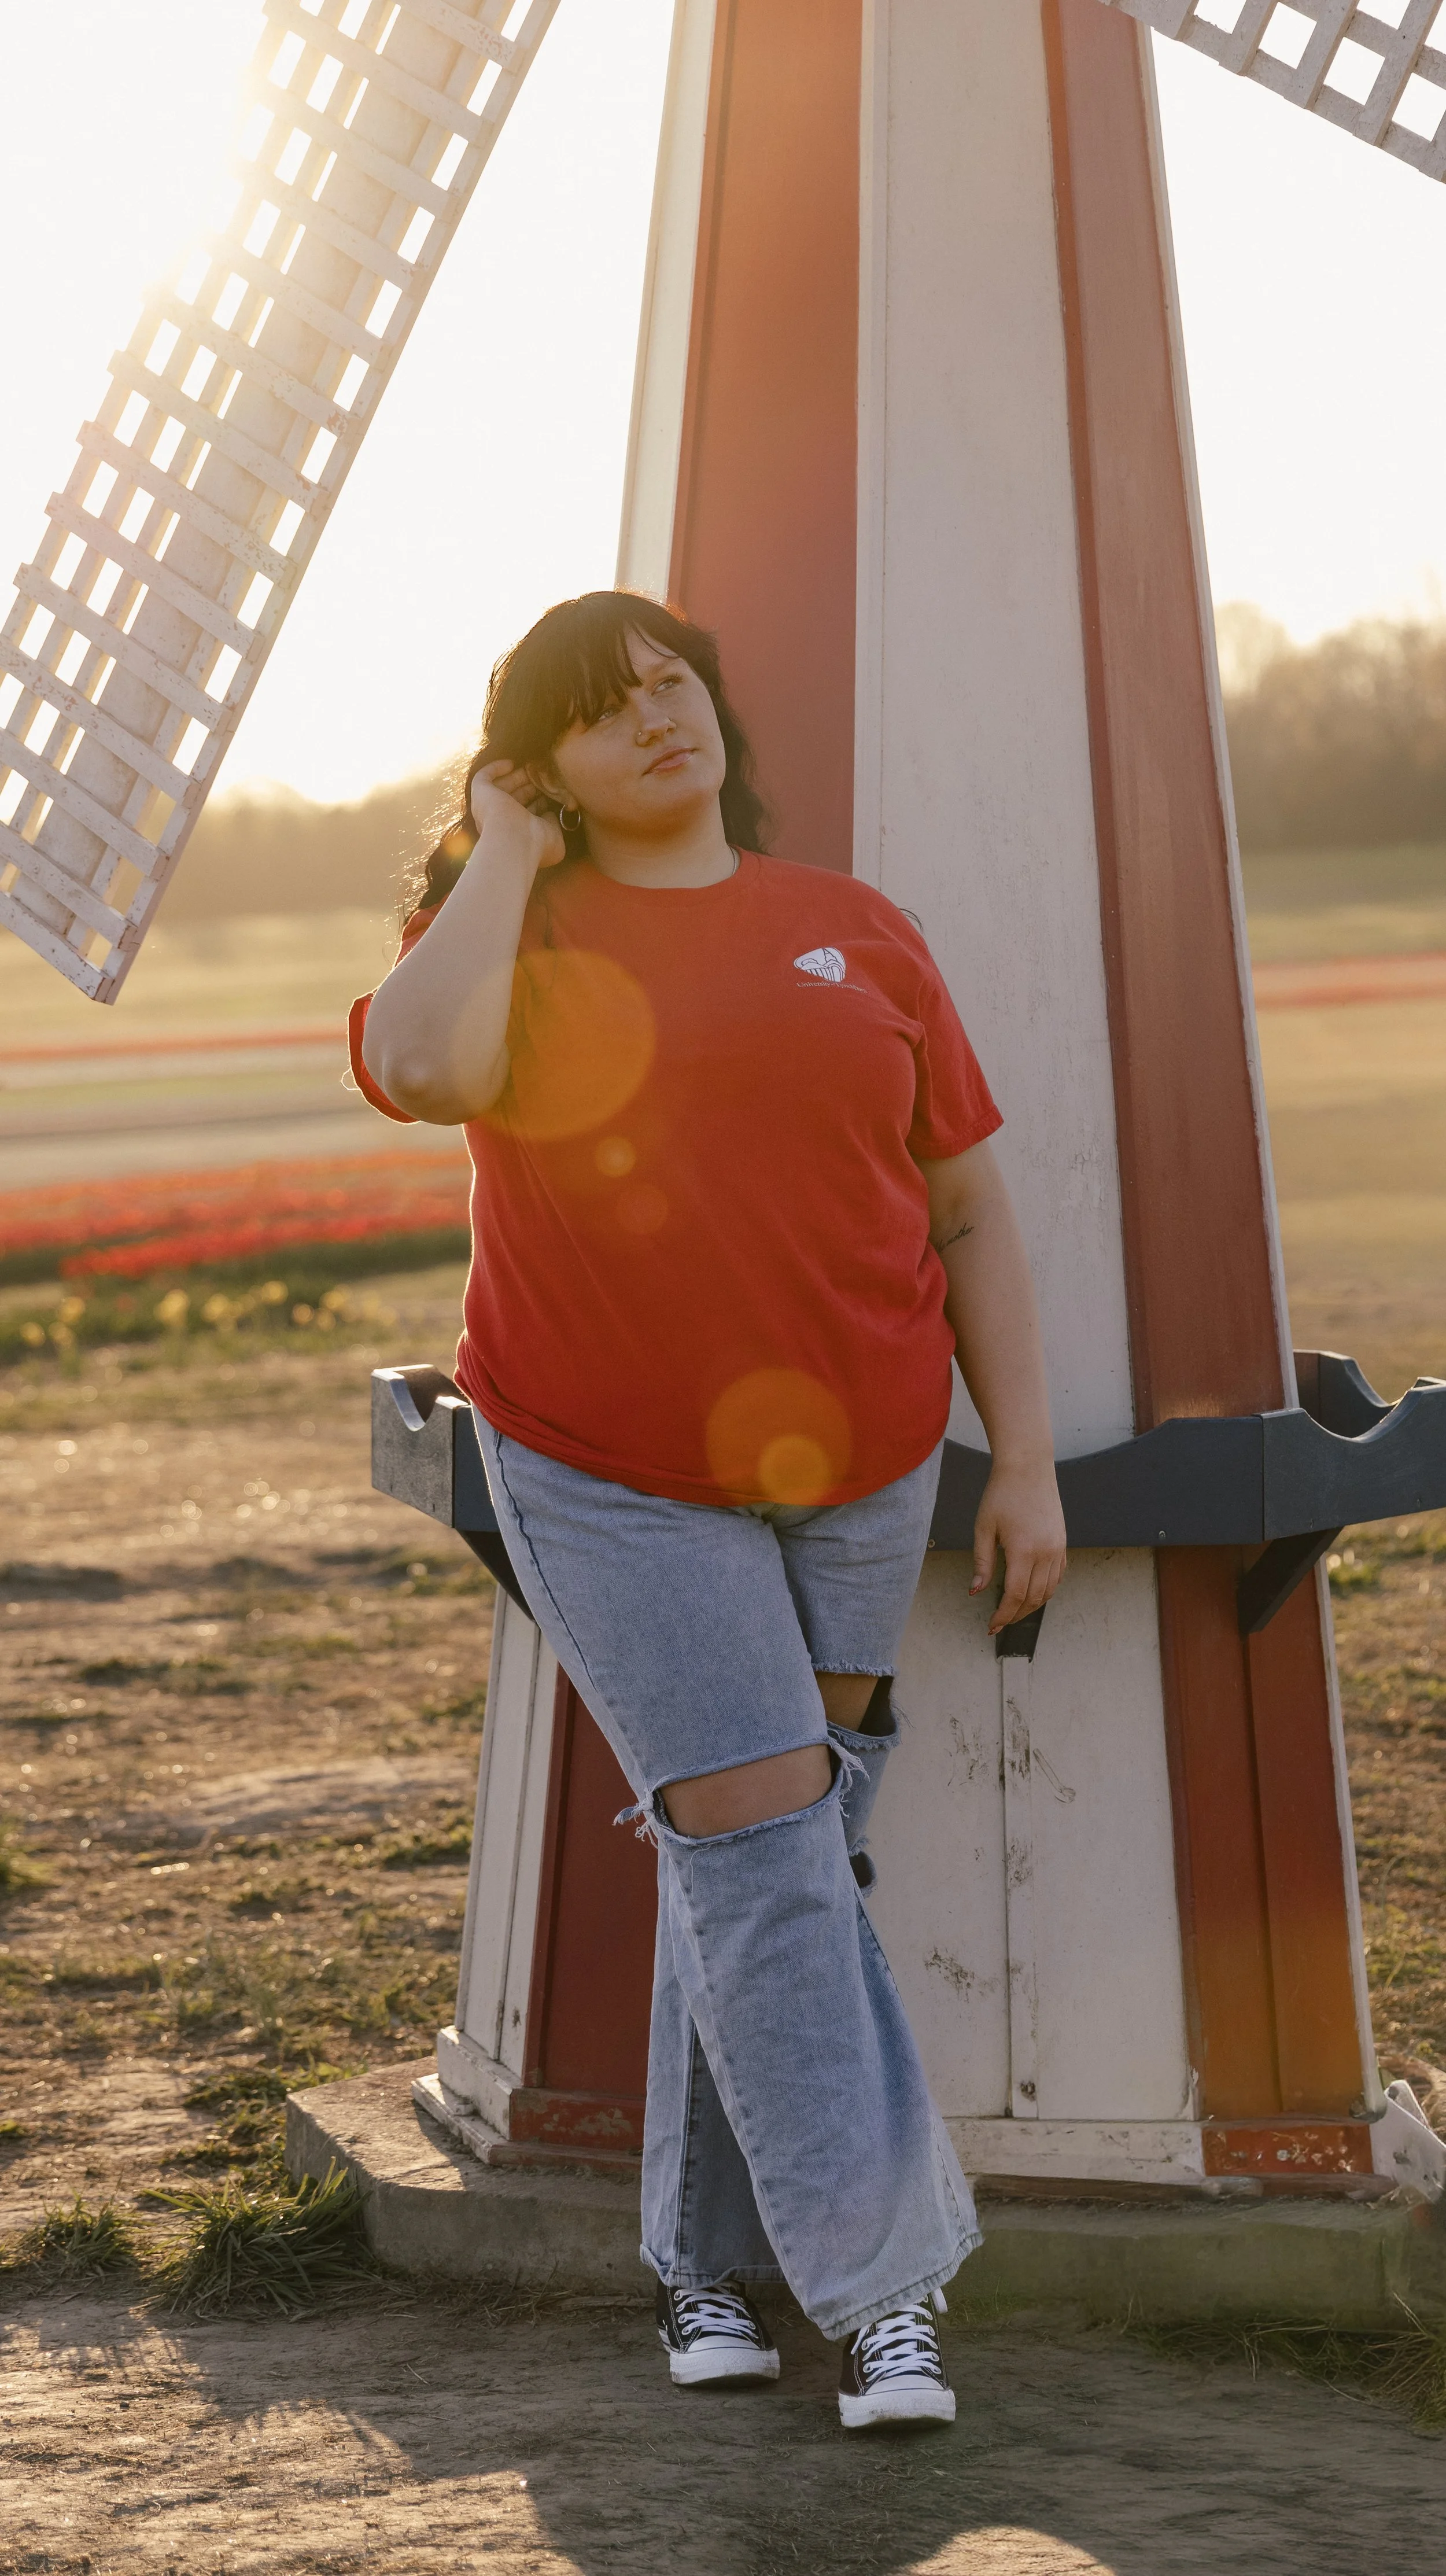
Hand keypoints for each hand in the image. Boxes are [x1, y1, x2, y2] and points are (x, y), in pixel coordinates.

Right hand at [469, 759, 568, 872]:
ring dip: (516, 775)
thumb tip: (550, 812)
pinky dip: (495, 768)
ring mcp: (488, 808)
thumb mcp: (553, 835)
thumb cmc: (536, 844)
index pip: (526, 814)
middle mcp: (500, 822)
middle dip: (529, 786)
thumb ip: (552, 823)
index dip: (538, 802)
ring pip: (501, 786)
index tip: (550, 792)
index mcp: (516, 834)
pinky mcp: (480, 793)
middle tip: (543, 775)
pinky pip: (484, 776)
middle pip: (514, 798)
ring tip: (532, 765)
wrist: (515, 843)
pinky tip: (510, 763)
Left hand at [970, 1461, 1066, 1635]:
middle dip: (1015, 1615)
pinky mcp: (1062, 1543)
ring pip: (1048, 1591)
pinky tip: (1033, 1593)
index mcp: (1023, 1551)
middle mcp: (1045, 1553)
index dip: (1002, 1615)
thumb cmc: (1001, 1494)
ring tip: (1014, 1611)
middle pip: (1032, 1598)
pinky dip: (1046, 1590)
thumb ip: (982, 1562)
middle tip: (999, 1623)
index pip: (1014, 1595)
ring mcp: (1058, 1549)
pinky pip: (1058, 1576)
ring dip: (1031, 1606)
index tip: (991, 1626)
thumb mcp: (984, 1528)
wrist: (1028, 1467)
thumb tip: (976, 1591)